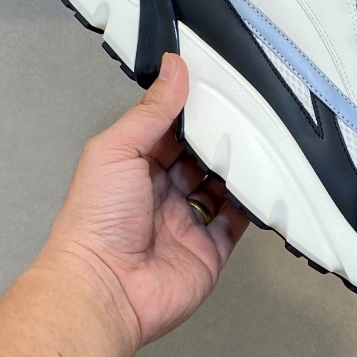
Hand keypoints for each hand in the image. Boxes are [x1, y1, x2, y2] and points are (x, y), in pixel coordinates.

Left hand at [45, 53, 247, 349]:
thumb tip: (172, 69)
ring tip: (258, 143)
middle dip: (218, 138)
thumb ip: (151, 111)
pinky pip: (235, 223)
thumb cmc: (96, 221)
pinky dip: (250, 205)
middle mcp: (159, 194)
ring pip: (220, 188)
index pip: (168, 130)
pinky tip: (261, 185)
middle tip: (244, 114)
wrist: (107, 288)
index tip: (214, 88)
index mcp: (132, 167)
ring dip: (236, 169)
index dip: (189, 110)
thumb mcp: (118, 149)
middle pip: (198, 158)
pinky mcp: (208, 250)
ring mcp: (185, 223)